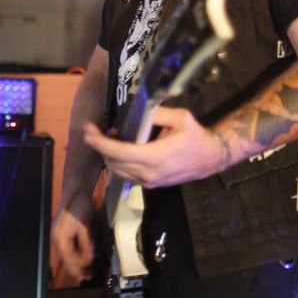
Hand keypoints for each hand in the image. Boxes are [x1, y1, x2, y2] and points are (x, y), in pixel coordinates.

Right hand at [51, 189, 94, 282]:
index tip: (90, 269)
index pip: (70, 258)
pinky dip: (74, 255)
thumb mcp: (85, 225)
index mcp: (60, 238)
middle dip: (76, 270)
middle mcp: (56, 239)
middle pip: (65, 260)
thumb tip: (89, 258)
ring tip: (85, 272)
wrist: (75, 190)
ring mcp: (58, 236)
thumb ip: (86, 242)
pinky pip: (67, 249)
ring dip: (76, 264)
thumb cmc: (80, 206)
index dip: (80, 265)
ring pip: (66, 256)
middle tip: (87, 277)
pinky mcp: (62, 232)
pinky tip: (82, 258)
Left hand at [83, 106, 224, 187]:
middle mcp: (148, 174)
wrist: (210, 158)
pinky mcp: (150, 185)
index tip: (88, 131)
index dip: (99, 142)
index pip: (118, 153)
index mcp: (155, 157)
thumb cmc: (195, 137)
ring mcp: (148, 182)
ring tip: (110, 138)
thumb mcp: (180, 118)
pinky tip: (121, 149)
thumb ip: (156, 114)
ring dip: (108, 155)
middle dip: (100, 147)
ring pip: (116, 171)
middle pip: (112, 163)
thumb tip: (137, 112)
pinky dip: (117, 162)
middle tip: (97, 130)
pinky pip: (125, 175)